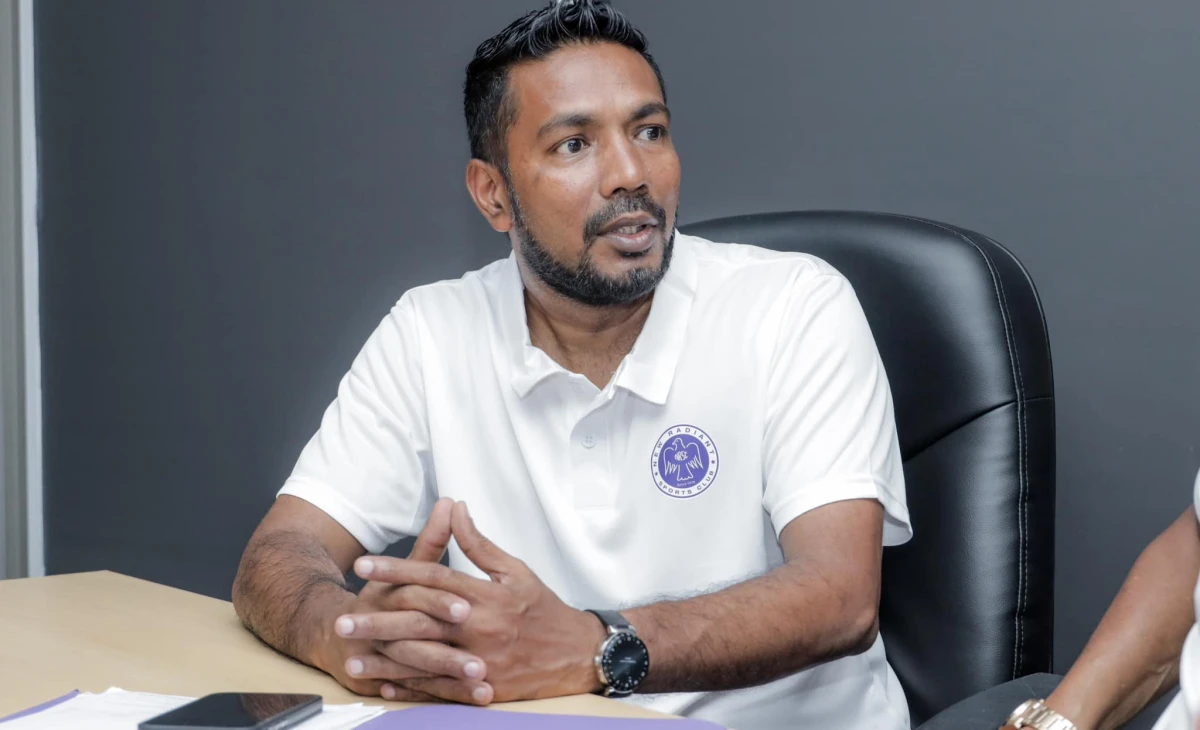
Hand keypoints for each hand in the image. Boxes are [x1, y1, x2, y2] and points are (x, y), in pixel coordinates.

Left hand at [340, 501, 605, 703]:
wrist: (577, 654)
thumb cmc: (543, 608)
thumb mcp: (515, 570)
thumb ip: (479, 543)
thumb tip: (455, 509)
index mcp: (486, 596)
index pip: (433, 578)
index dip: (397, 569)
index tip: (364, 566)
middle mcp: (479, 628)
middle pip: (419, 621)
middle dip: (378, 621)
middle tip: (342, 620)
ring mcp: (480, 661)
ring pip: (423, 659)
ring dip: (384, 659)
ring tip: (350, 657)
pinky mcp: (483, 688)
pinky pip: (439, 688)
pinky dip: (409, 687)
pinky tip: (383, 683)